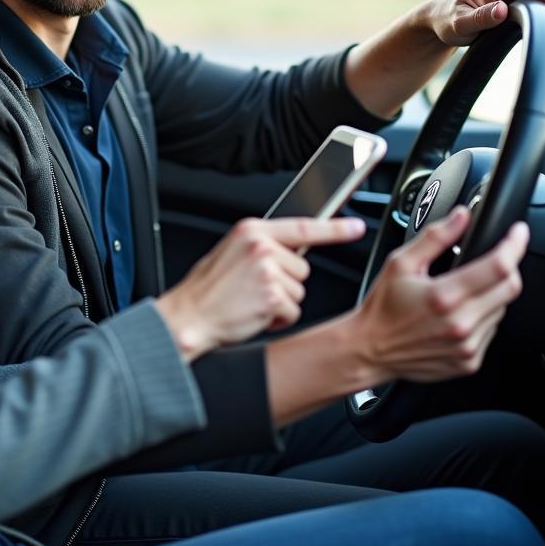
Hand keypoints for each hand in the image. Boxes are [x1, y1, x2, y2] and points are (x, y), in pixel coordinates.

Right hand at [156, 215, 364, 361]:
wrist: (188, 317)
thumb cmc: (208, 291)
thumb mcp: (232, 253)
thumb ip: (262, 247)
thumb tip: (291, 249)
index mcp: (251, 231)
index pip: (303, 226)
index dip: (335, 229)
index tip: (356, 228)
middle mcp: (262, 246)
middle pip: (302, 267)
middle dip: (284, 283)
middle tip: (254, 289)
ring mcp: (268, 271)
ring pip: (299, 291)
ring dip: (280, 302)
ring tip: (251, 301)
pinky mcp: (273, 296)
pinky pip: (292, 311)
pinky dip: (277, 319)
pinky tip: (254, 314)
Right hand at [348, 206, 525, 383]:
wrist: (370, 349)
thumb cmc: (382, 307)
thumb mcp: (400, 263)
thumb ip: (434, 237)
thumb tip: (461, 217)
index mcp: (444, 296)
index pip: (498, 266)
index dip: (514, 245)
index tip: (518, 233)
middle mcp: (460, 324)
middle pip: (510, 287)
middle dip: (508, 267)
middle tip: (493, 259)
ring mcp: (467, 346)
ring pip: (502, 309)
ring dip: (492, 294)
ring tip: (463, 291)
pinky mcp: (469, 361)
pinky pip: (491, 331)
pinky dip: (483, 317)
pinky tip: (459, 314)